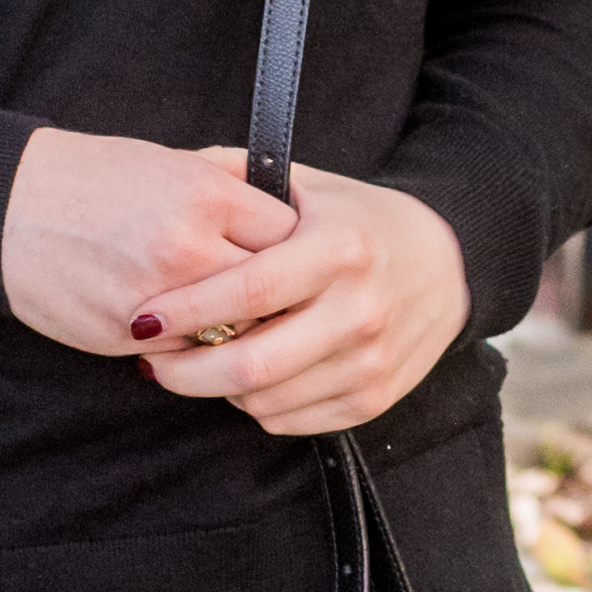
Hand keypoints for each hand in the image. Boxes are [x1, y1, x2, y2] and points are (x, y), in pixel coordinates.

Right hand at [1, 124, 299, 357]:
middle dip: (279, 300)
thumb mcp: (170, 162)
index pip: (290, 236)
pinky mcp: (129, 335)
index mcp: (206, 194)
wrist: (7, 207)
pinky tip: (186, 330)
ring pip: (235, 333)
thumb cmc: (90, 178)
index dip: (296, 250)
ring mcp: (159, 296)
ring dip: (239, 332)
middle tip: (285, 302)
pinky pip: (188, 352)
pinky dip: (194, 347)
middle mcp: (189, 247)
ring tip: (238, 321)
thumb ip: (230, 191)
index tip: (296, 258)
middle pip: (272, 292)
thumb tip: (287, 218)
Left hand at [132, 158, 473, 439]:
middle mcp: (360, 310)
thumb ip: (240, 175)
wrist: (448, 265)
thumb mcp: (309, 185)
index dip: (188, 311)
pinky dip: (254, 406)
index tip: (143, 318)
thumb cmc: (358, 220)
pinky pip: (289, 421)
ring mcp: (370, 362)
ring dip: (216, 389)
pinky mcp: (374, 399)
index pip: (249, 292)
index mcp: (340, 249)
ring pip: (264, 401)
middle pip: (252, 365)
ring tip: (196, 364)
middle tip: (152, 361)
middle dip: (185, 372)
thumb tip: (170, 170)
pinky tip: (245, 378)